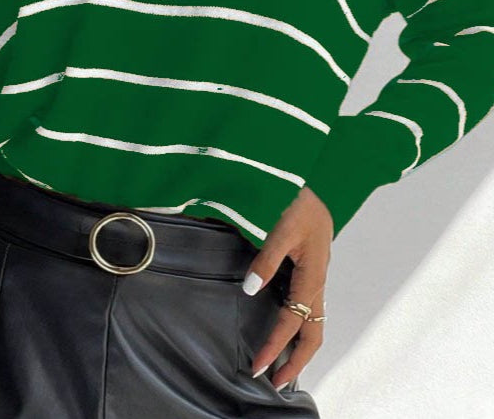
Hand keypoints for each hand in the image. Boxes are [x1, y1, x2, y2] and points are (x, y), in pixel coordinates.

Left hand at [241, 186, 333, 389]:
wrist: (316, 184)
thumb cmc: (300, 202)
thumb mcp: (281, 227)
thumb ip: (267, 259)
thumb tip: (251, 288)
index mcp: (312, 275)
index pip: (292, 321)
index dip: (275, 346)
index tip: (258, 366)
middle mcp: (317, 282)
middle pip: (314, 333)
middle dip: (297, 361)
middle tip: (276, 382)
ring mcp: (317, 277)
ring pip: (315, 322)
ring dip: (300, 347)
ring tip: (283, 367)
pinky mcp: (312, 270)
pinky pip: (310, 308)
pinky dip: (301, 327)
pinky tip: (288, 329)